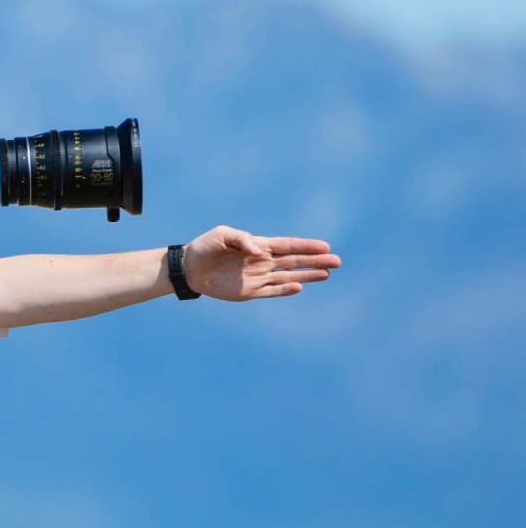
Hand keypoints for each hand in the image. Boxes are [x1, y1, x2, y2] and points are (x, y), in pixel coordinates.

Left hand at [182, 225, 341, 300]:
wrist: (189, 268)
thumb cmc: (205, 247)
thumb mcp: (222, 235)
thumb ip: (242, 239)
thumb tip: (259, 250)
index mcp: (258, 245)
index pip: (287, 245)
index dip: (306, 246)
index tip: (325, 247)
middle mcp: (262, 261)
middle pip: (294, 261)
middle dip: (315, 261)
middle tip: (337, 261)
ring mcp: (257, 277)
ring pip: (288, 276)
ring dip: (307, 275)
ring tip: (327, 274)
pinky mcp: (249, 292)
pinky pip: (271, 291)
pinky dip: (285, 290)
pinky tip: (299, 286)